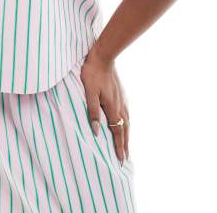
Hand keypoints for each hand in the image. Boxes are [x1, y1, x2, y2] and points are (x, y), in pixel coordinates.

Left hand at [79, 49, 129, 163]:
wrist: (104, 57)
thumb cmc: (93, 73)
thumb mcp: (89, 92)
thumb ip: (92, 111)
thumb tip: (96, 131)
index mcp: (112, 107)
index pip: (117, 131)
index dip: (118, 146)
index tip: (121, 159)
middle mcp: (120, 105)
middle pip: (125, 129)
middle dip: (125, 144)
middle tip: (126, 158)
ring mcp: (122, 99)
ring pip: (127, 121)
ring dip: (127, 135)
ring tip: (127, 145)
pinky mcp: (121, 94)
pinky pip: (126, 113)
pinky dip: (127, 124)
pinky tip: (125, 123)